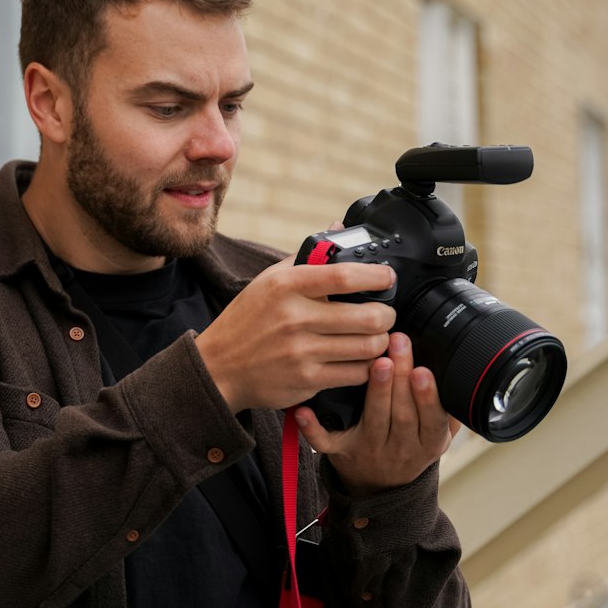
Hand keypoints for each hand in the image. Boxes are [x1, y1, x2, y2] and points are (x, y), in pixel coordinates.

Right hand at [195, 255, 395, 413]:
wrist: (218, 366)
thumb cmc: (248, 320)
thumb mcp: (269, 281)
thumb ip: (306, 256)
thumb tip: (339, 228)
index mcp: (286, 285)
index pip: (345, 275)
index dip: (377, 276)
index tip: (388, 278)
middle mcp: (294, 317)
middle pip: (368, 316)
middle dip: (387, 315)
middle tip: (386, 314)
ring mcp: (301, 351)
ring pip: (368, 347)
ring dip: (380, 342)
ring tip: (376, 337)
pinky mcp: (307, 380)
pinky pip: (356, 373)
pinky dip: (367, 366)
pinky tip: (362, 359)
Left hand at [293, 332, 461, 494]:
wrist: (380, 488)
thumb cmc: (408, 448)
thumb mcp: (435, 436)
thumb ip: (449, 411)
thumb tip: (461, 374)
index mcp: (427, 443)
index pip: (432, 419)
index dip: (429, 396)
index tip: (424, 371)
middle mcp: (400, 449)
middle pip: (403, 413)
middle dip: (401, 378)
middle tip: (398, 344)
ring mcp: (369, 451)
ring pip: (374, 420)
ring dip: (375, 391)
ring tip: (375, 362)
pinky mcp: (341, 453)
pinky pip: (326, 442)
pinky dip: (313, 429)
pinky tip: (304, 410)